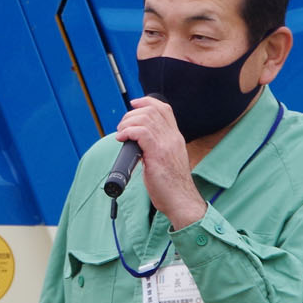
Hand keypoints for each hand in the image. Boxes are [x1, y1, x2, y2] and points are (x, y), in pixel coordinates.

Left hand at [116, 97, 204, 228]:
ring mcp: (166, 145)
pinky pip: (141, 133)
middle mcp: (173, 137)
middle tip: (123, 126)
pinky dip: (128, 132)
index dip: (147, 102)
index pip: (164, 109)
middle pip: (152, 110)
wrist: (181, 201)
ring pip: (145, 119)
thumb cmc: (171, 186)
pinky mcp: (158, 154)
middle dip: (132, 114)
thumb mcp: (167, 160)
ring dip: (128, 122)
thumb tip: (137, 143)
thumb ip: (156, 148)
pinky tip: (122, 139)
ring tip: (121, 133)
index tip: (134, 104)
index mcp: (175, 137)